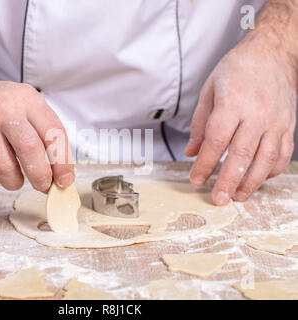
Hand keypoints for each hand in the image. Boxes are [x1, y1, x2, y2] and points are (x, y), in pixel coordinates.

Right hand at [0, 73, 74, 191]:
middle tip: (42, 185)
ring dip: (14, 182)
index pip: (54, 133)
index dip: (63, 163)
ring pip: (4, 166)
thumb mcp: (26, 107)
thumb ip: (45, 135)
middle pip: (30, 149)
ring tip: (14, 180)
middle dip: (41, 176)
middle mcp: (4, 108)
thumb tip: (62, 174)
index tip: (64, 181)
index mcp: (28, 100)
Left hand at [185, 37, 296, 204]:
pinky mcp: (288, 125)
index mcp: (233, 103)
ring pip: (266, 159)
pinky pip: (282, 154)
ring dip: (251, 182)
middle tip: (218, 199)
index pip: (216, 141)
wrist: (273, 53)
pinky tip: (258, 179)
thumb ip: (200, 123)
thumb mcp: (210, 90)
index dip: (204, 164)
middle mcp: (257, 114)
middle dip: (228, 180)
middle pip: (241, 155)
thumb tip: (191, 152)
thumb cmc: (238, 69)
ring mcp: (276, 120)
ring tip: (237, 196)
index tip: (195, 179)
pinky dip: (271, 171)